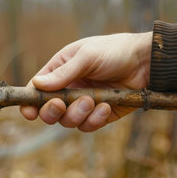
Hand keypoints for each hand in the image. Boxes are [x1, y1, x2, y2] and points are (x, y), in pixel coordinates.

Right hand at [20, 32, 152, 131]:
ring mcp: (84, 104)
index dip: (30, 103)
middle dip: (52, 112)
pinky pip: (89, 126)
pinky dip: (95, 119)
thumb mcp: (87, 57)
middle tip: (61, 104)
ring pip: (68, 121)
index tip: (30, 112)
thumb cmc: (114, 51)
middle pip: (49, 111)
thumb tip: (36, 85)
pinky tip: (106, 106)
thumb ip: (63, 73)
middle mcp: (69, 89)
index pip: (37, 90)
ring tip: (92, 101)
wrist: (146, 63)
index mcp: (60, 71)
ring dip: (77, 114)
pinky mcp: (100, 115)